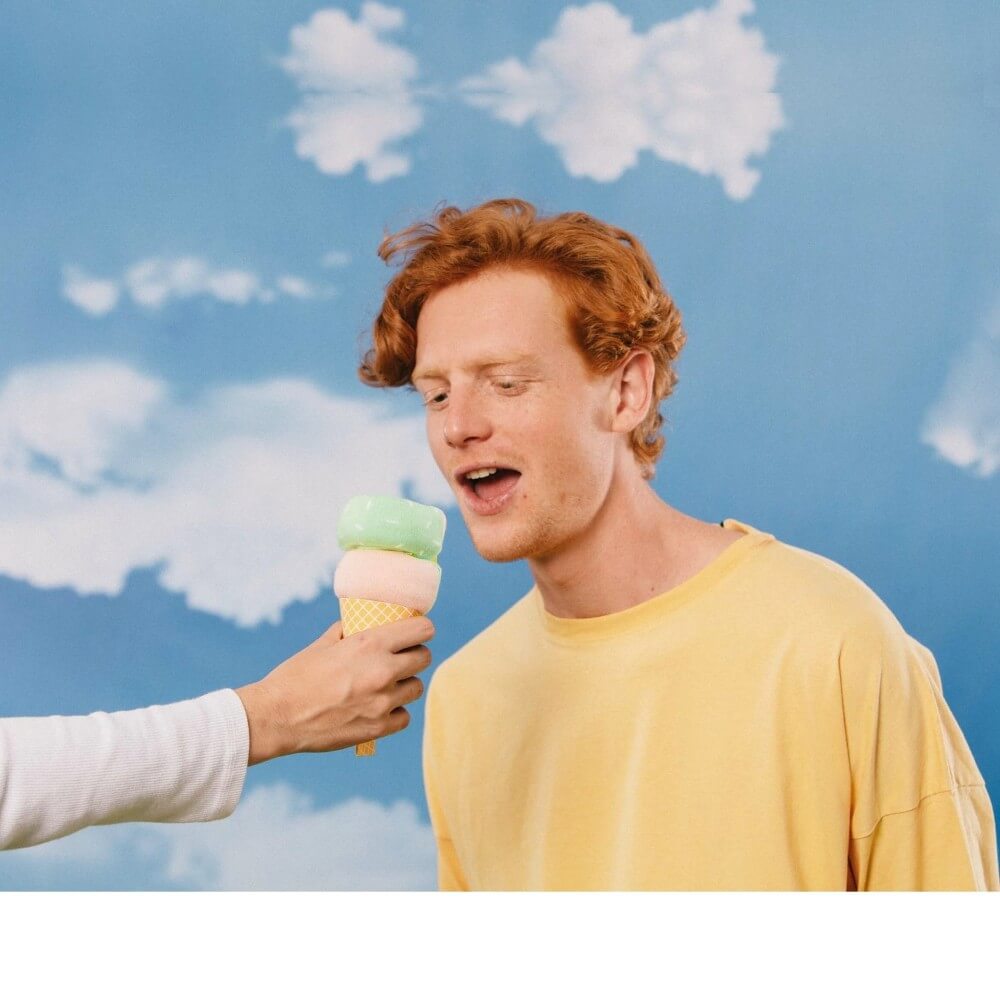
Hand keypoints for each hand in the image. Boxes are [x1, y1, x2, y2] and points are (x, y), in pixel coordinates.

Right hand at [235, 615, 433, 764]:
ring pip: (416, 688)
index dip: (420, 630)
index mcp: (370, 644)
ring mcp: (382, 702)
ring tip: (388, 685)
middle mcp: (383, 671)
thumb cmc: (294, 677)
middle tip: (400, 658)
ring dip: (405, 684)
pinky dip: (395, 712)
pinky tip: (380, 708)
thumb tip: (357, 624)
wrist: (276, 717)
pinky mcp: (377, 728)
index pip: (422, 630)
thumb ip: (346, 632)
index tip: (415, 633)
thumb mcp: (322, 644)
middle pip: (424, 658)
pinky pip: (404, 717)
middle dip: (414, 655)